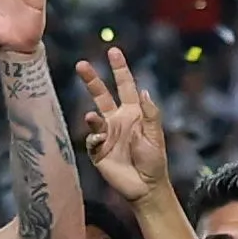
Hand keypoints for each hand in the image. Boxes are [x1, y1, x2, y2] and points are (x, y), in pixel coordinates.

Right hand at [77, 47, 168, 204]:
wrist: (145, 187)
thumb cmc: (154, 161)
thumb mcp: (156, 136)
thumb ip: (150, 114)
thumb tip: (144, 92)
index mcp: (134, 112)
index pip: (125, 86)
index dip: (120, 69)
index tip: (113, 51)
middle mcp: (117, 119)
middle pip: (101, 94)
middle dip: (92, 79)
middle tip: (81, 64)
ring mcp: (106, 134)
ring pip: (93, 116)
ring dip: (92, 117)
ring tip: (92, 119)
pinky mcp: (98, 150)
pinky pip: (91, 139)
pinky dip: (94, 138)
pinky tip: (100, 143)